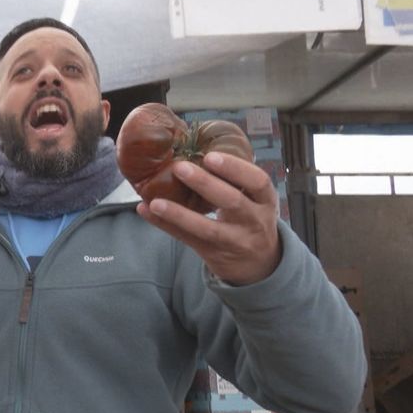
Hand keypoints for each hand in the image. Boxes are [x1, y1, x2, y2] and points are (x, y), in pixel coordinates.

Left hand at [135, 152, 280, 285]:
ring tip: (156, 201)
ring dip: (179, 214)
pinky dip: (166, 225)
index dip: (236, 168)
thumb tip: (195, 149)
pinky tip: (147, 211)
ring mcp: (234, 240)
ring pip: (207, 228)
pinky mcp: (214, 254)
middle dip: (205, 184)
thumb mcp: (256, 201)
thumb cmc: (251, 220)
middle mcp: (254, 221)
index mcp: (265, 201)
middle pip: (232, 202)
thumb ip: (236, 181)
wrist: (259, 264)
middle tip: (180, 167)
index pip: (258, 182)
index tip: (211, 156)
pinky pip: (187, 239)